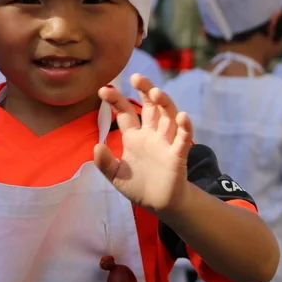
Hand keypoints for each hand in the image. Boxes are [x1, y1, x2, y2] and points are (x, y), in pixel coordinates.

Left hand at [94, 74, 192, 214]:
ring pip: (168, 116)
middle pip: (150, 106)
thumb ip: (105, 163)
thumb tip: (96, 147)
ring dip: (164, 102)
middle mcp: (151, 134)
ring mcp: (165, 142)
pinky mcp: (177, 154)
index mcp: (134, 136)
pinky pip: (183, 138)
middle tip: (136, 77)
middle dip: (145, 90)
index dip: (116, 100)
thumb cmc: (138, 186)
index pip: (125, 112)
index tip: (103, 90)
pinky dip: (184, 127)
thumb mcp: (115, 175)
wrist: (159, 204)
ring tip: (155, 92)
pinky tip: (182, 117)